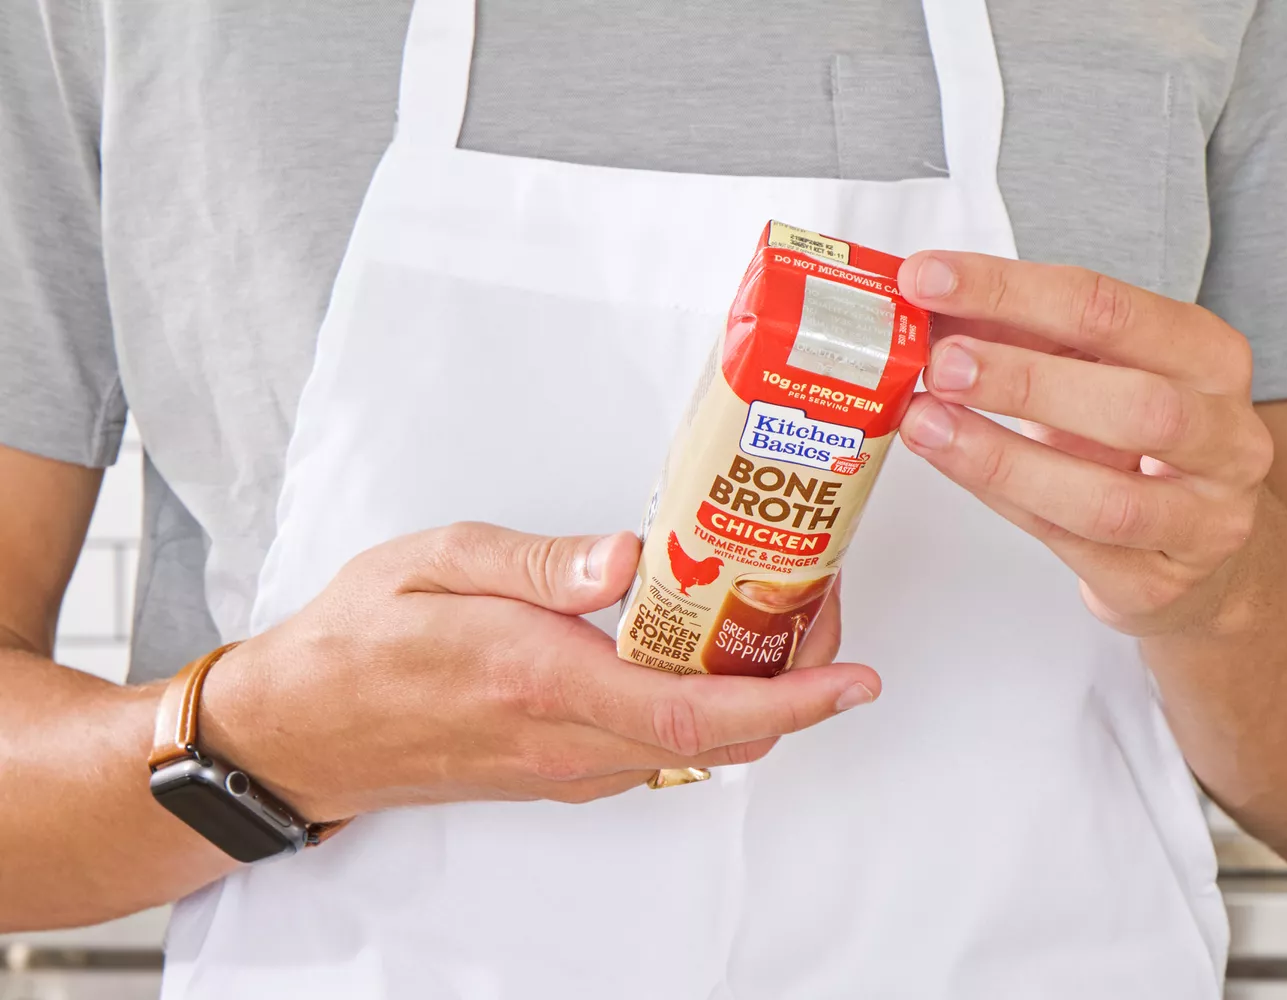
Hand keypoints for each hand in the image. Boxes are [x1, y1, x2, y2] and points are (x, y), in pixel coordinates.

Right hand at [199, 524, 876, 820]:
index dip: (789, 701)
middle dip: (798, 686)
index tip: (853, 678)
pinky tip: (708, 648)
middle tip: (828, 612)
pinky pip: (659, 749)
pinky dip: (709, 707)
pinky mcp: (561, 768)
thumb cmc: (361, 641)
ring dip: (758, 696)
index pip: (693, 712)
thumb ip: (541, 563)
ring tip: (777, 614)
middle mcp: (568, 739)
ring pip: (696, 749)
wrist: (304, 728)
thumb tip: (628, 556)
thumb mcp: (438, 563)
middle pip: (720, 738)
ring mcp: (568, 765)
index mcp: (543, 679)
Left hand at [896, 252, 1274, 636]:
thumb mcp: (1090, 371)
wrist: (1195, 549)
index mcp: (1210, 358)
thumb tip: (928, 302)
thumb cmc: (1132, 442)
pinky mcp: (1161, 585)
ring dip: (1005, 459)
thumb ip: (1019, 334)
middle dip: (1026, 381)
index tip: (929, 278)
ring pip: (1109, 499)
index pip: (1110, 309)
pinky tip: (955, 467)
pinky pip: (1075, 546)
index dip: (1012, 290)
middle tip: (939, 364)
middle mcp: (1228, 438)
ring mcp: (1204, 520)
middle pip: (1138, 405)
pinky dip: (1006, 501)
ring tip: (926, 425)